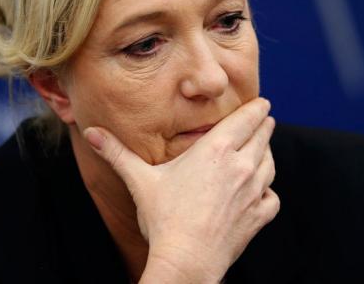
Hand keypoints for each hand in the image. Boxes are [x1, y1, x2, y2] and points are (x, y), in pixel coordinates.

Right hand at [83, 98, 279, 282]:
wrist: (186, 260)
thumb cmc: (163, 218)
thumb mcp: (140, 180)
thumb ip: (117, 153)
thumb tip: (91, 132)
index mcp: (217, 150)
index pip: (248, 119)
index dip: (258, 109)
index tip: (262, 104)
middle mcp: (241, 166)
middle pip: (264, 136)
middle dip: (264, 126)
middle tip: (264, 120)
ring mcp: (253, 192)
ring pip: (270, 164)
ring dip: (267, 154)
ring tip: (262, 150)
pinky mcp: (259, 216)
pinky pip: (272, 198)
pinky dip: (268, 192)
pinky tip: (261, 192)